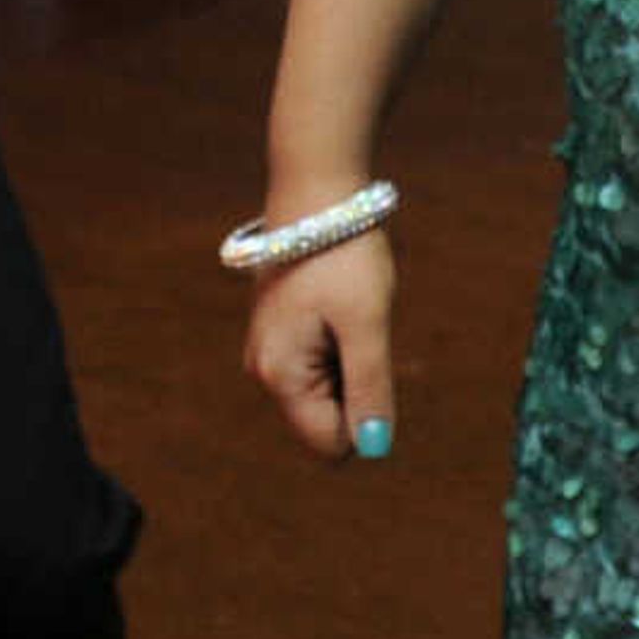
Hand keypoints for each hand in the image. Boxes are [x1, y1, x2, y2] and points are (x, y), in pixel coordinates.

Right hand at [243, 224, 397, 463]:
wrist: (315, 191)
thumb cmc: (343, 256)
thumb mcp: (367, 324)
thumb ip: (369, 389)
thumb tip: (375, 447)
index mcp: (279, 374)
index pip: (331, 443)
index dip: (366, 417)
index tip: (370, 358)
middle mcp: (263, 370)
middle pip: (326, 419)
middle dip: (356, 386)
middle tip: (359, 329)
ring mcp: (268, 351)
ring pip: (326, 391)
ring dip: (349, 362)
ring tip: (347, 311)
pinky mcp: (278, 332)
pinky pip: (318, 364)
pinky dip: (340, 344)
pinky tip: (339, 304)